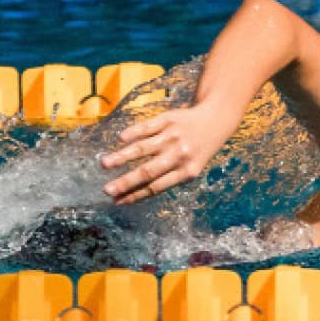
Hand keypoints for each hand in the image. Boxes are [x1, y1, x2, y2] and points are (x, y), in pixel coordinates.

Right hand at [100, 106, 228, 204]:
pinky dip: (133, 132)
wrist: (215, 121)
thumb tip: (131, 194)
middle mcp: (179, 154)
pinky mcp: (167, 119)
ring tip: (104, 163)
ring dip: (122, 156)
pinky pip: (147, 127)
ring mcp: (172, 136)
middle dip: (126, 182)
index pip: (156, 187)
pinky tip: (120, 139)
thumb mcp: (189, 168)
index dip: (135, 195)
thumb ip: (165, 179)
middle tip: (106, 190)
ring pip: (143, 148)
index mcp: (186, 172)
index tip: (116, 201)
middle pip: (148, 171)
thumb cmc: (196, 151)